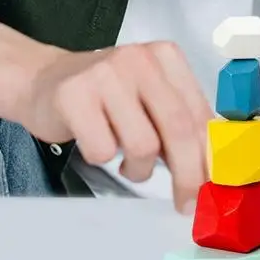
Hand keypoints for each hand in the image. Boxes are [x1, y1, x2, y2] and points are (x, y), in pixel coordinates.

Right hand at [17, 41, 212, 212]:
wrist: (44, 80)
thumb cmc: (107, 96)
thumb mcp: (152, 98)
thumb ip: (182, 123)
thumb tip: (211, 167)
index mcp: (167, 57)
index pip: (199, 114)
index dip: (210, 156)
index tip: (214, 186)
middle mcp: (141, 59)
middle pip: (178, 128)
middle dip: (187, 174)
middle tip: (186, 202)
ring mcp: (105, 74)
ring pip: (143, 145)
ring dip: (139, 168)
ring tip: (128, 160)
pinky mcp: (73, 95)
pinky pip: (102, 150)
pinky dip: (103, 159)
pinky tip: (98, 144)